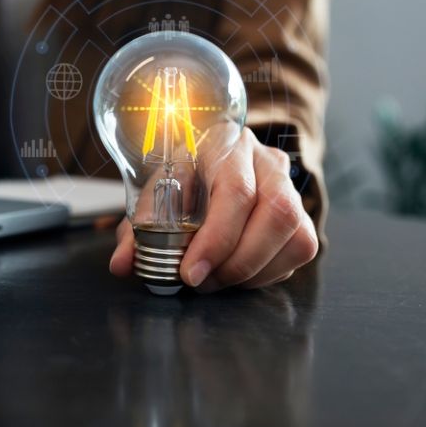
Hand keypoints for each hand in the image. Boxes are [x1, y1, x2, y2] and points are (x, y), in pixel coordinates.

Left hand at [109, 128, 317, 291]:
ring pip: (295, 235)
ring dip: (253, 271)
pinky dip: (268, 272)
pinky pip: (301, 249)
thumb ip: (139, 228)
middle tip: (202, 282)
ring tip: (216, 280)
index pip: (235, 191)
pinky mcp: (302, 213)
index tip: (190, 273)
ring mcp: (290, 185)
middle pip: (276, 214)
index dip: (216, 240)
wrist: (214, 162)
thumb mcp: (154, 194)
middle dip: (236, 262)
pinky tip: (239, 274)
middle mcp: (264, 160)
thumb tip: (122, 265)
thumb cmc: (183, 178)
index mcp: (224, 144)